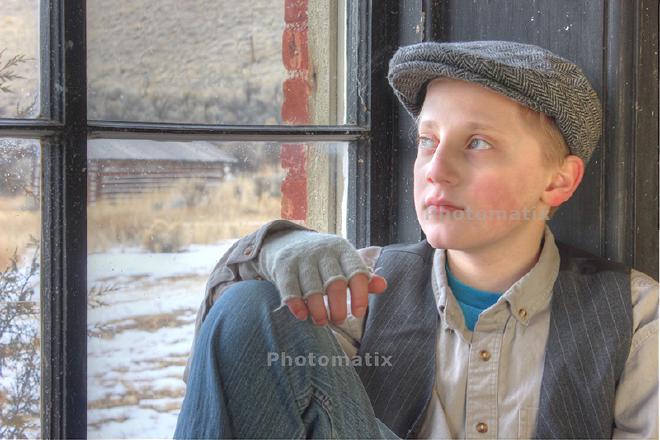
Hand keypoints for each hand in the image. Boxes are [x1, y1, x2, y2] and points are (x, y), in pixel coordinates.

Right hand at [258, 230, 387, 325]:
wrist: (288, 240)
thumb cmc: (324, 259)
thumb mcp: (344, 262)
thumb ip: (363, 276)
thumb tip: (383, 285)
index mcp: (343, 250)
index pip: (356, 272)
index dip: (360, 295)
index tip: (358, 313)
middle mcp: (323, 252)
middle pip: (334, 283)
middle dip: (338, 307)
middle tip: (339, 320)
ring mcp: (302, 258)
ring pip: (312, 289)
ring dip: (318, 310)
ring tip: (322, 321)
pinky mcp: (283, 266)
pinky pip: (290, 288)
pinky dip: (297, 305)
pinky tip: (302, 315)